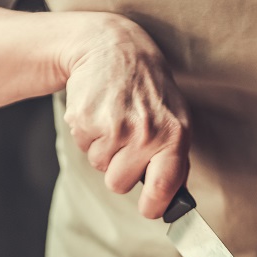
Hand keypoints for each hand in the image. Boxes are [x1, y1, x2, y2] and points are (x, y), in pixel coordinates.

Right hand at [61, 15, 189, 218]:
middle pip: (118, 184)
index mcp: (174, 136)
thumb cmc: (147, 89)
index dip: (152, 206)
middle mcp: (145, 133)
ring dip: (102, 148)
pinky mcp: (86, 119)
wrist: (113, 47)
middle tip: (125, 138)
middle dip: (117, 168)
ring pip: (98, 166)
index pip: (163, 189)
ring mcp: (114, 127)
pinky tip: (99, 110)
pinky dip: (87, 133)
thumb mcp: (174, 118)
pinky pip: (82, 146)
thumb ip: (174, 160)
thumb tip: (174, 203)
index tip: (148, 209)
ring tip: (113, 118)